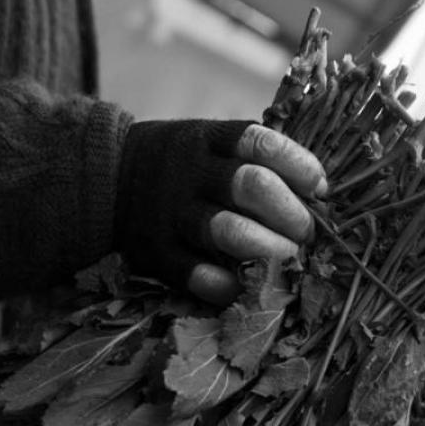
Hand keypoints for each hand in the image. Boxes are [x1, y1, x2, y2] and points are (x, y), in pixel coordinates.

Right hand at [115, 120, 325, 305]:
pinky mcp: (155, 252)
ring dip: (269, 250)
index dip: (299, 166)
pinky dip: (227, 285)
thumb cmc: (184, 164)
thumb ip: (257, 159)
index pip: (262, 143)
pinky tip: (245, 286)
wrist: (104, 178)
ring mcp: (172, 212)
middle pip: (252, 185)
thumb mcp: (212, 142)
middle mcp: (192, 172)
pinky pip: (196, 274)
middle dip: (292, 213)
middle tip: (308, 232)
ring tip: (289, 260)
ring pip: (228, 231)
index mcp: (210, 139)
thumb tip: (319, 193)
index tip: (319, 188)